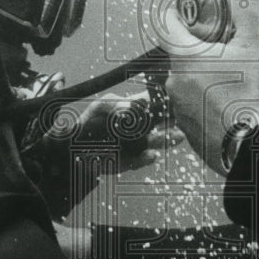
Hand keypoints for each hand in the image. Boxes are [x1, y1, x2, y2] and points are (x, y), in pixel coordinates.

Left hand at [47, 90, 184, 173]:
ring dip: (168, 139)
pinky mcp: (132, 160)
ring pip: (157, 141)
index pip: (155, 101)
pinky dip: (147, 158)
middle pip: (162, 122)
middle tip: (183, 118)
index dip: (166, 100)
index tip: (176, 98)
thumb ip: (117, 104)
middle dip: (173, 120)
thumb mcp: (100, 108)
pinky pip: (142, 159)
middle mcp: (141, 126)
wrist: (75, 150)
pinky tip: (152, 155)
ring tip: (178, 137)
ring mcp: (138, 144)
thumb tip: (137, 103)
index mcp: (135, 108)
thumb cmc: (90, 123)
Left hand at [158, 0, 258, 176]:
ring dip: (207, 78)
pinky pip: (197, 109)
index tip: (191, 11)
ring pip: (190, 83)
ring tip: (236, 80)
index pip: (169, 25)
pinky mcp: (191, 133)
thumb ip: (245, 6)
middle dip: (203, 50)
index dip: (180, 14)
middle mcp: (175, 84)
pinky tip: (233, 105)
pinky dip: (210, 103)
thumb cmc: (255, 95)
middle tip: (229, 49)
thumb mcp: (257, 42)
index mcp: (185, 57)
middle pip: (183, 56)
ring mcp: (181, 111)